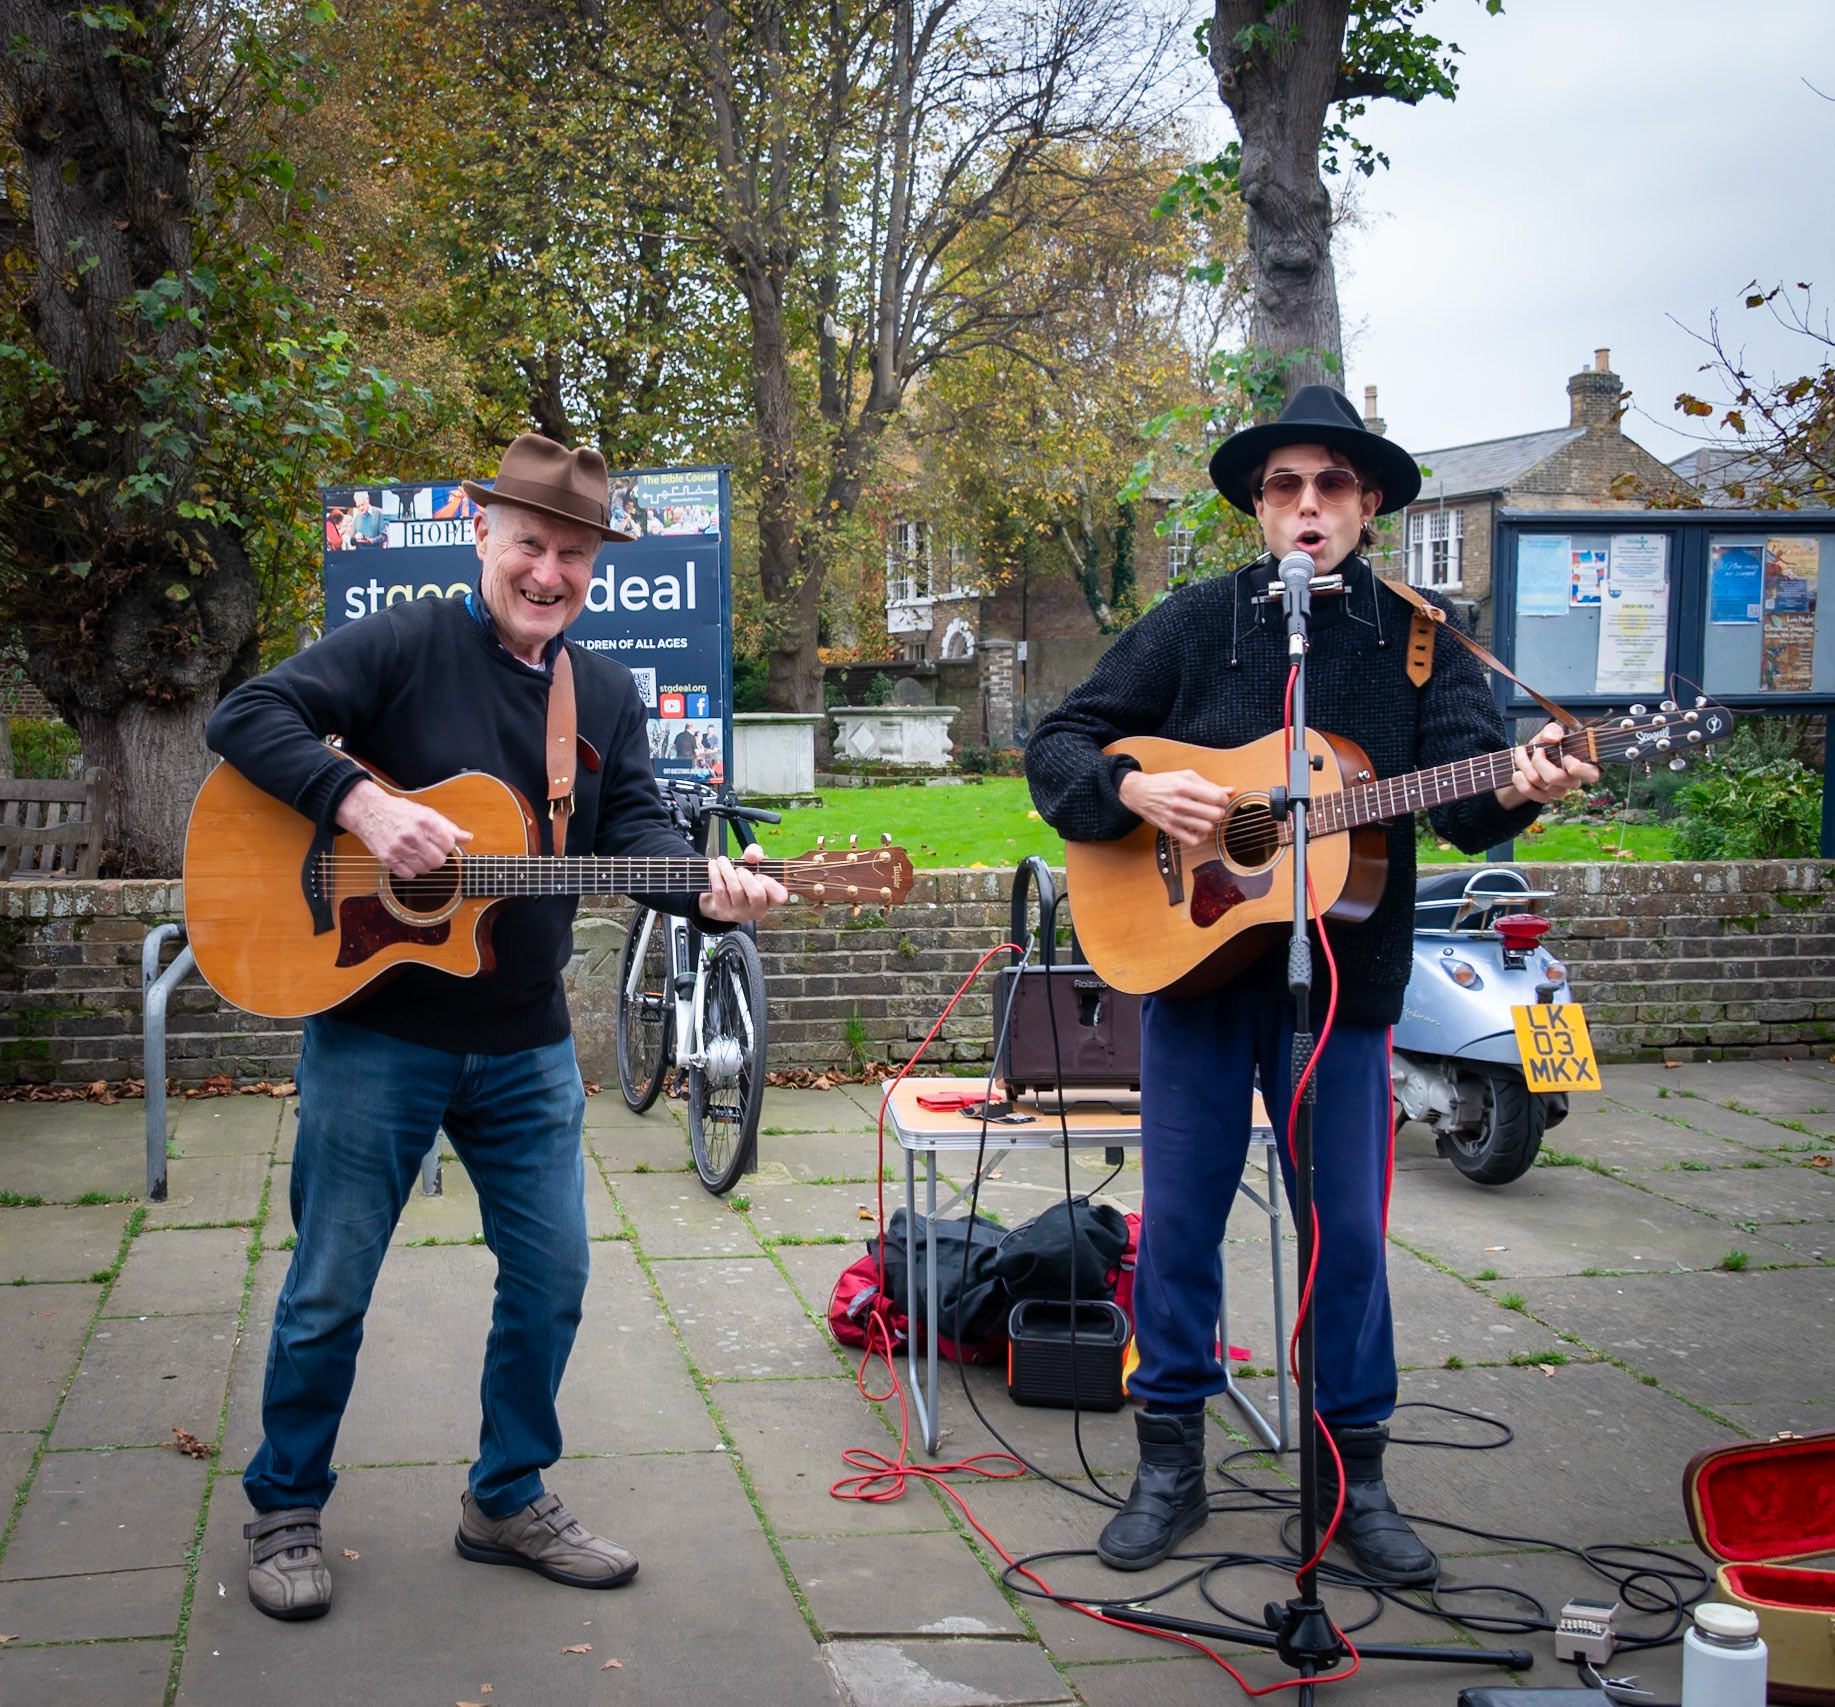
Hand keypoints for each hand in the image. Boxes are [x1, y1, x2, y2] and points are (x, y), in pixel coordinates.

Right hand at [336, 778, 471, 877]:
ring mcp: (399, 847)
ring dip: (424, 864)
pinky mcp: (387, 858)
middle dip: (438, 858)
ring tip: (418, 854)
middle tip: (430, 850)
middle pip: (438, 861)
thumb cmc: (401, 812)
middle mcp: (413, 835)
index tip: (441, 842)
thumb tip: (468, 838)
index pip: (449, 844)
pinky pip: (408, 874)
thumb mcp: (427, 813)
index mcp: (426, 821)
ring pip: (424, 869)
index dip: (447, 845)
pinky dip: (410, 870)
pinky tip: (408, 860)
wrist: (369, 811)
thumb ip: (449, 827)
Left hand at [697, 844, 787, 923]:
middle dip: (746, 876)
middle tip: (739, 869)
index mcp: (770, 899)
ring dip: (727, 870)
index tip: (760, 874)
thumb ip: (755, 854)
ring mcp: (740, 913)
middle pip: (757, 893)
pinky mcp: (723, 912)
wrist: (717, 899)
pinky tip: (713, 865)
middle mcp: (757, 910)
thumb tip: (753, 855)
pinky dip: (715, 874)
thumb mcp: (751, 866)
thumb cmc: (740, 881)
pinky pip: (720, 890)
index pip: (780, 896)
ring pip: (736, 890)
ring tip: (722, 860)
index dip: (771, 883)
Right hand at [1118, 766, 1233, 851]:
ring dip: (1210, 824)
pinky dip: (1200, 837)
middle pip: (1214, 814)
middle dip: (1219, 812)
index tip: (1221, 800)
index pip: (1216, 798)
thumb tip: (1230, 790)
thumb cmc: (1164, 783)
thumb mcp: (1185, 776)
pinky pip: (1193, 841)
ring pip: (1206, 828)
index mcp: (1184, 786)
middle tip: (1214, 809)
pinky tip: (1198, 830)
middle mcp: (1179, 803)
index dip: (1224, 800)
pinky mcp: (1169, 829)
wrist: (1138, 793)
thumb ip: (1208, 784)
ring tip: (1206, 818)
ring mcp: (1174, 818)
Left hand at [1495, 721, 1599, 809]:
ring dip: (1523, 763)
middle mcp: (1572, 781)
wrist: (1525, 763)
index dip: (1577, 768)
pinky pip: (1527, 790)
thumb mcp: (1547, 735)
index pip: (1592, 775)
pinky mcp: (1543, 798)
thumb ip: (1552, 730)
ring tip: (1521, 753)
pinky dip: (1518, 777)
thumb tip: (1552, 738)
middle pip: (1554, 777)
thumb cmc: (1544, 747)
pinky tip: (1518, 771)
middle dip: (1538, 761)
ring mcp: (1558, 792)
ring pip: (1536, 780)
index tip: (1565, 756)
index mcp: (1582, 765)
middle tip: (1536, 750)